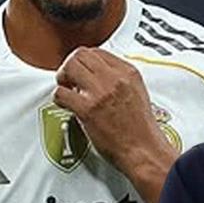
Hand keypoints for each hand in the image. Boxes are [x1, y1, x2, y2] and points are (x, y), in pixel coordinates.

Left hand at [53, 47, 176, 176]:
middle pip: (80, 54)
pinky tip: (66, 105)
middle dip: (70, 65)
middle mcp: (114, 79)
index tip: (81, 71)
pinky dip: (59, 98)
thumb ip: (119, 80)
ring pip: (69, 67)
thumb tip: (98, 76)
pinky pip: (61, 93)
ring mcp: (100, 93)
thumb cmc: (141, 130)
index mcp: (128, 73)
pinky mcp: (88, 110)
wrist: (144, 151)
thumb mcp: (137, 93)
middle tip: (69, 78)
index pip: (97, 51)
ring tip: (66, 90)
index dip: (84, 61)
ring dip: (63, 78)